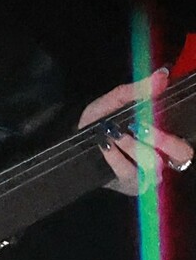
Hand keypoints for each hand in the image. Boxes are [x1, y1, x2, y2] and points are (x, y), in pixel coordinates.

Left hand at [77, 68, 192, 195]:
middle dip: (162, 139)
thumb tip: (162, 74)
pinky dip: (116, 157)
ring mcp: (150, 174)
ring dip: (133, 146)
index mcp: (167, 135)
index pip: (185, 138)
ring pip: (154, 164)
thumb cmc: (103, 121)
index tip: (155, 113)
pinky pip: (129, 173)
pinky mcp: (131, 185)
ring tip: (115, 133)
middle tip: (139, 126)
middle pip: (181, 154)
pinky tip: (105, 145)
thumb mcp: (116, 102)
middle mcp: (165, 157)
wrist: (76, 142)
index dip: (174, 131)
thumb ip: (139, 91)